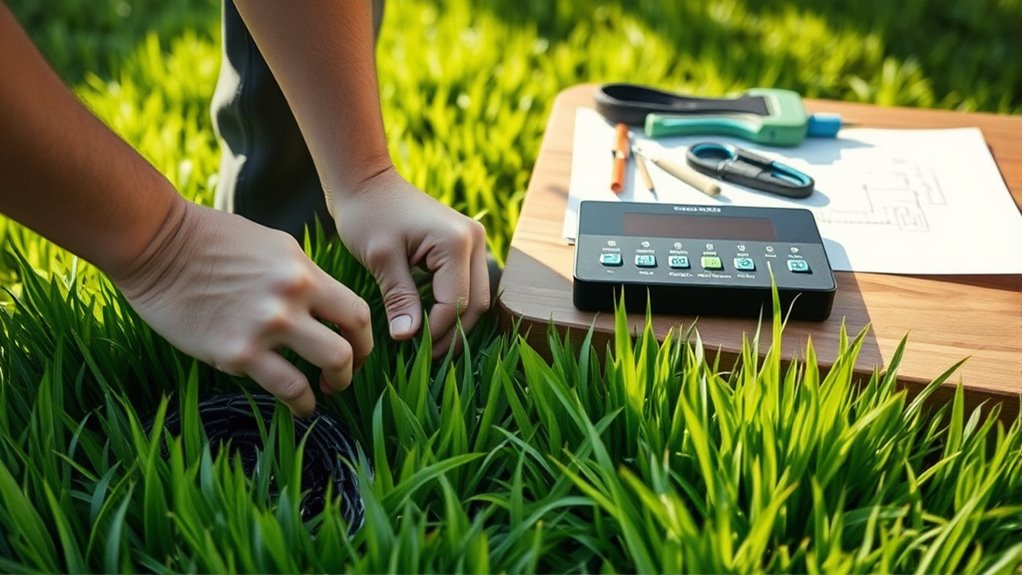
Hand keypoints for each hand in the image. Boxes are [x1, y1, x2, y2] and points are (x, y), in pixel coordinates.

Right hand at [111, 200, 372, 415]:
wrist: (156, 243)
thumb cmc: (210, 240)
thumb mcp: (272, 246)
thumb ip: (300, 276)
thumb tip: (320, 302)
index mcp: (303, 271)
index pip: (356, 311)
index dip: (364, 337)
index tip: (357, 348)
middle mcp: (293, 297)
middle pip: (350, 342)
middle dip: (355, 366)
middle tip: (344, 375)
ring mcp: (267, 326)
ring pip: (329, 366)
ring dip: (334, 385)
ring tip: (323, 393)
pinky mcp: (237, 352)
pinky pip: (287, 387)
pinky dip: (301, 403)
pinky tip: (299, 406)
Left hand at [331, 168, 489, 355]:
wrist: (367, 182)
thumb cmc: (367, 215)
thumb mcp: (381, 259)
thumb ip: (400, 299)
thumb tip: (408, 338)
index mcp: (456, 242)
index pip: (455, 303)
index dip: (436, 331)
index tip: (409, 348)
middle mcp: (475, 240)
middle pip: (476, 304)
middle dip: (453, 333)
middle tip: (425, 356)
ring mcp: (475, 242)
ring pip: (477, 297)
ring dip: (457, 323)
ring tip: (429, 345)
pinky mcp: (467, 246)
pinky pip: (469, 285)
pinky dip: (455, 306)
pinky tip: (432, 322)